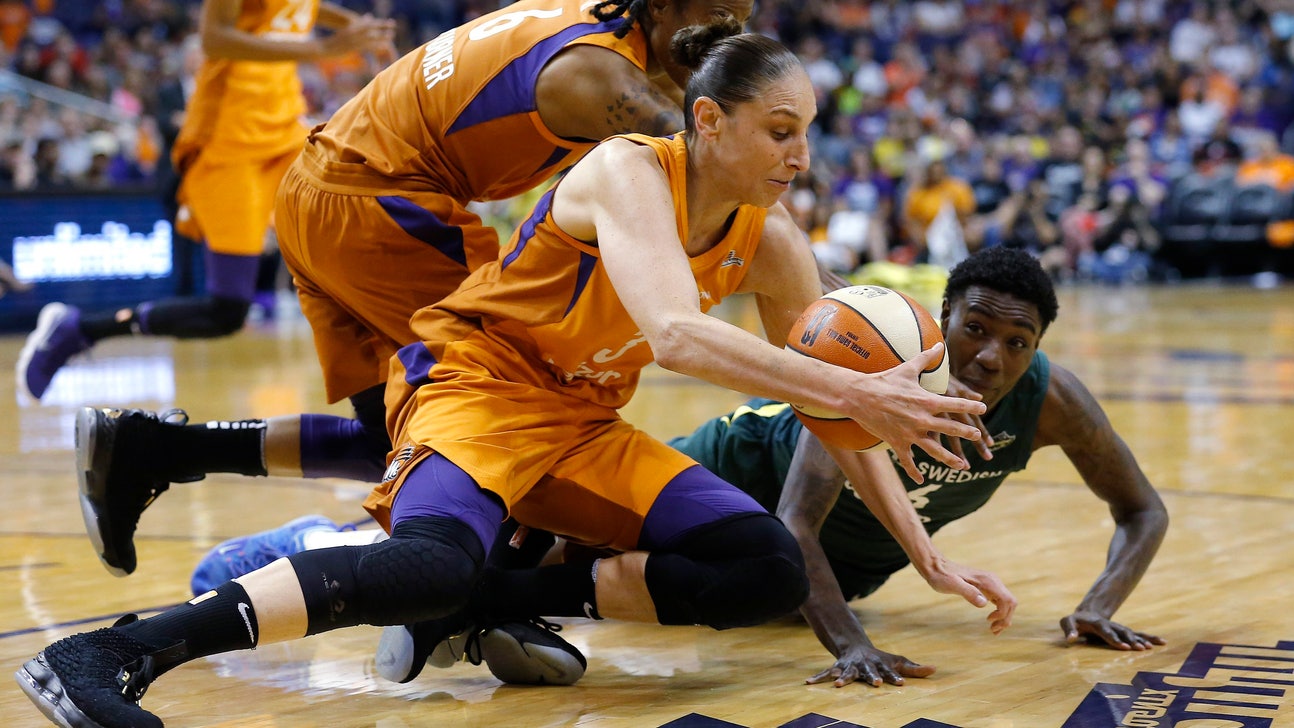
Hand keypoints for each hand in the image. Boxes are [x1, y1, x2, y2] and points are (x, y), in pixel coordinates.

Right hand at [322, 14, 396, 56]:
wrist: (322, 48)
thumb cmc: (331, 43)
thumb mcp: (342, 36)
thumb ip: (350, 33)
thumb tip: (352, 33)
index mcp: (351, 28)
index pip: (367, 24)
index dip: (377, 22)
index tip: (386, 22)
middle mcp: (353, 32)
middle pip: (371, 27)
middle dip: (382, 25)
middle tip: (392, 24)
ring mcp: (353, 39)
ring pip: (371, 36)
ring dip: (381, 35)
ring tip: (391, 35)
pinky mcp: (353, 47)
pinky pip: (367, 46)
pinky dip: (376, 45)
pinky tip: (383, 45)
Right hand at [806, 644, 935, 687]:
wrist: (854, 646)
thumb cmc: (880, 659)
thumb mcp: (897, 662)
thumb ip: (914, 669)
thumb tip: (935, 669)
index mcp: (879, 665)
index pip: (889, 672)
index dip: (895, 677)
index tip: (900, 684)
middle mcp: (864, 665)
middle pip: (868, 672)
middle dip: (871, 677)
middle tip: (876, 684)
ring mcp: (849, 667)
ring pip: (845, 673)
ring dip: (842, 679)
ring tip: (839, 685)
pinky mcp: (836, 668)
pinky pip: (824, 674)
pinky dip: (817, 678)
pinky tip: (808, 683)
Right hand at [848, 344, 986, 481]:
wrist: (859, 395)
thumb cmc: (884, 380)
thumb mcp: (907, 368)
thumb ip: (926, 358)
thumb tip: (939, 343)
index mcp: (926, 401)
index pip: (955, 404)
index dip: (971, 406)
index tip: (983, 408)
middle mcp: (922, 419)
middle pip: (950, 429)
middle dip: (967, 434)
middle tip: (977, 436)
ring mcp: (910, 433)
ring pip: (935, 450)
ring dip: (950, 459)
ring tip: (962, 466)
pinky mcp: (897, 443)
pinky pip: (908, 461)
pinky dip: (914, 472)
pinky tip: (922, 480)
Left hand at [922, 559, 1014, 634]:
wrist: (936, 566)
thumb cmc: (942, 576)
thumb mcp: (952, 585)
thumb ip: (968, 593)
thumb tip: (984, 603)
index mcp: (988, 581)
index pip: (1007, 600)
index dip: (1003, 614)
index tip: (989, 621)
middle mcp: (993, 581)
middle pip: (1011, 602)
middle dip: (1005, 618)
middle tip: (993, 631)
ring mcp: (991, 583)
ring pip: (1007, 602)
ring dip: (1004, 617)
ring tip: (993, 630)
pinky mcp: (986, 587)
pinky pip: (1000, 600)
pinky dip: (1000, 612)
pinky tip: (992, 621)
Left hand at [1060, 611, 1163, 649]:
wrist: (1086, 615)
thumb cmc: (1075, 622)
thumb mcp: (1067, 622)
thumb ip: (1068, 630)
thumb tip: (1071, 639)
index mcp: (1097, 623)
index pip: (1106, 632)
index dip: (1115, 639)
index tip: (1124, 647)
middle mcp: (1111, 625)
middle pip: (1122, 632)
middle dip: (1131, 640)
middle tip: (1140, 648)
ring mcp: (1118, 628)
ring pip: (1132, 633)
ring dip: (1141, 639)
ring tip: (1150, 648)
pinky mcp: (1124, 632)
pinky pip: (1138, 634)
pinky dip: (1150, 637)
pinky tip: (1162, 642)